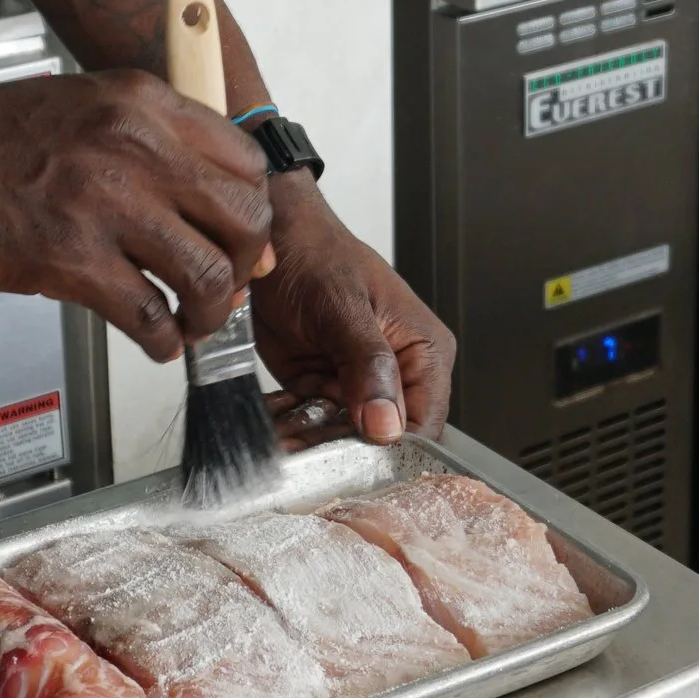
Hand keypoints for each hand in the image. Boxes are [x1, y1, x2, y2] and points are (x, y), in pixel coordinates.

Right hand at [0, 69, 272, 362]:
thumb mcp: (88, 109)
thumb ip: (152, 150)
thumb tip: (211, 215)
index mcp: (144, 104)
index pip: (247, 164)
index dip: (251, 216)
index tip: (238, 244)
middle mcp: (135, 146)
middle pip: (245, 220)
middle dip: (242, 269)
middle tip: (220, 290)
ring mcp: (104, 202)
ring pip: (208, 274)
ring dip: (209, 315)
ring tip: (188, 324)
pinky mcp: (68, 256)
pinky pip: (149, 314)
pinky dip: (163, 341)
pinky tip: (152, 341)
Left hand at [250, 178, 454, 445]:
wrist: (272, 243)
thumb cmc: (317, 255)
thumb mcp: (343, 307)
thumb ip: (368, 365)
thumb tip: (387, 424)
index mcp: (424, 351)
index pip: (426, 423)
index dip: (393, 447)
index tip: (357, 454)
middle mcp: (398, 374)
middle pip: (385, 439)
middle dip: (346, 447)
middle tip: (310, 438)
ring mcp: (359, 385)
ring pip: (346, 440)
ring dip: (314, 440)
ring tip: (288, 429)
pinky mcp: (325, 390)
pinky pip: (315, 426)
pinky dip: (294, 427)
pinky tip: (278, 418)